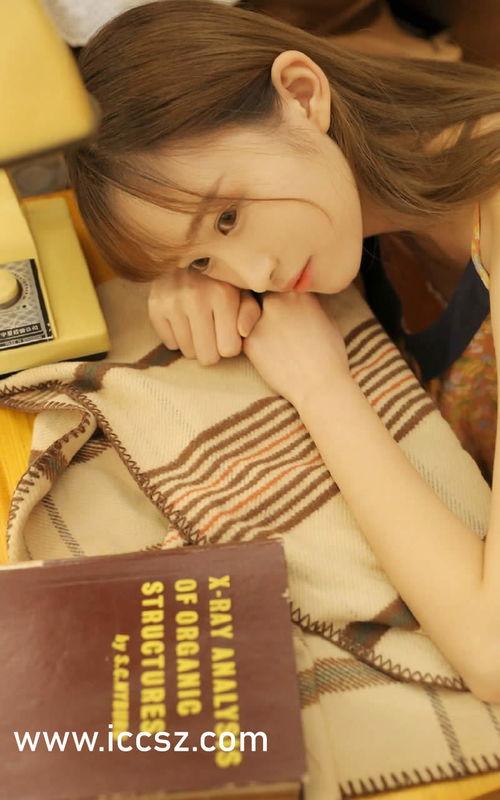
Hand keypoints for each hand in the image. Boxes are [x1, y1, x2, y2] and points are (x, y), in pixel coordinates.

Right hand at [148, 270, 260, 365]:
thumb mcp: (243, 291)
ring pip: (188, 352)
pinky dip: (177, 338)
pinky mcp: (155, 306)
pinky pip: (169, 344)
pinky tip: (183, 321)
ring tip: (199, 325)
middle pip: (207, 357)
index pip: (228, 350)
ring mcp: (172, 302)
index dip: (230, 345)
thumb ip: (250, 313)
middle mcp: (195, 298)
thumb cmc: (221, 279)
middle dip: (213, 350)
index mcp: (223, 295)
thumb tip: (242, 332)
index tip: (228, 333)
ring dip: (195, 344)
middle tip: (213, 334)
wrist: (186, 255)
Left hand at [242, 292, 350, 407]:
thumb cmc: (330, 357)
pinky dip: (246, 338)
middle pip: (258, 289)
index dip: (274, 288)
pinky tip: (260, 351)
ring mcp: (261, 318)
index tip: (275, 299)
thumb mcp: (327, 321)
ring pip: (245, 308)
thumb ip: (308, 305)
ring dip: (248, 316)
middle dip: (259, 299)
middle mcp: (278, 300)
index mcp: (299, 292)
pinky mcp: (249, 340)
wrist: (320, 386)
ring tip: (260, 333)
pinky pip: (240, 331)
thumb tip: (298, 301)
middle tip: (261, 314)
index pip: (277, 279)